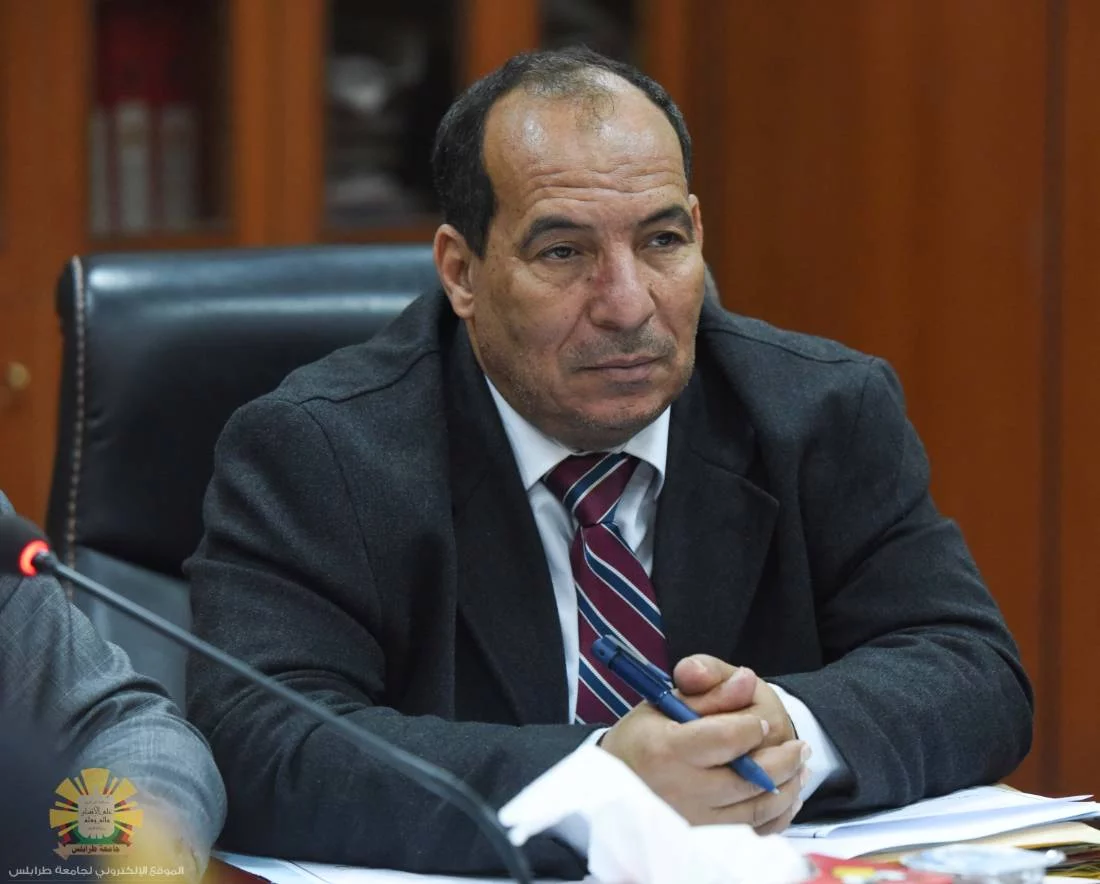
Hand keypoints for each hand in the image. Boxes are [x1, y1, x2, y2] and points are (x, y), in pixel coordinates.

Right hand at [599, 655, 807, 832]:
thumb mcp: (666, 702)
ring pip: (757, 809)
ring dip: (787, 787)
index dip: (750, 728)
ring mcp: (693, 822)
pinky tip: (784, 795)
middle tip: (801, 747)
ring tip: (798, 768)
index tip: (761, 722)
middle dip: (784, 760)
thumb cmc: (643, 737)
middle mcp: (679, 790)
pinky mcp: (703, 842)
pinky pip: (752, 834)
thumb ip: (710, 690)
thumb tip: (748, 680)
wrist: (614, 784)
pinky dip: (776, 816)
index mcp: (666, 749)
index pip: (725, 739)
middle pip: (749, 778)